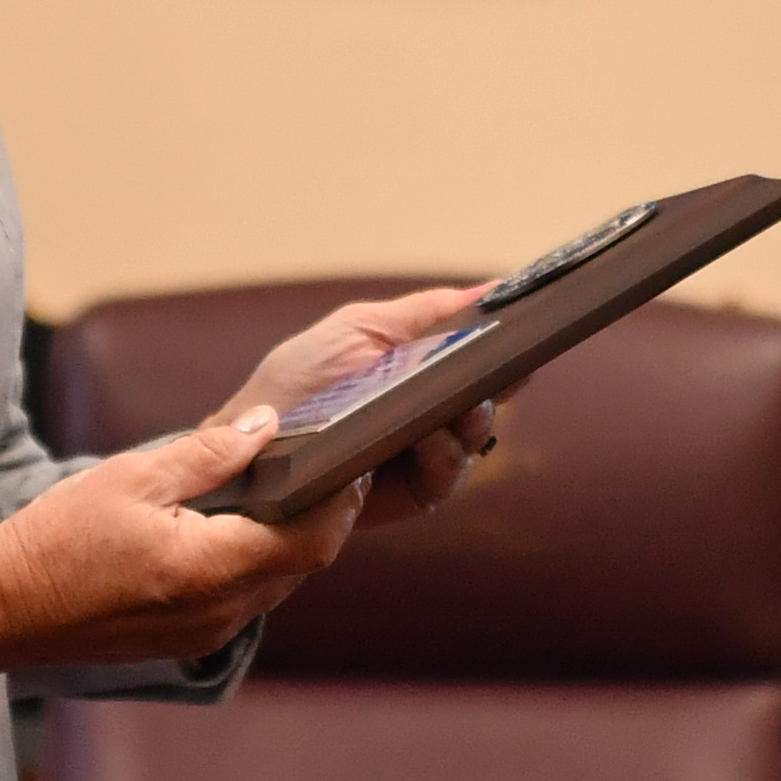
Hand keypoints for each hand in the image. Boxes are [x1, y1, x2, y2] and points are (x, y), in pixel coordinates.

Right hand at [0, 408, 355, 685]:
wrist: (0, 609)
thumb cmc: (56, 539)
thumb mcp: (132, 476)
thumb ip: (209, 453)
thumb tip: (268, 426)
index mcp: (211, 569)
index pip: (311, 541)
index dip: (340, 503)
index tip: (351, 464)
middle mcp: (219, 613)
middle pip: (300, 566)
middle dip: (320, 519)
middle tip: (327, 468)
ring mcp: (203, 636)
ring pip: (274, 586)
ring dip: (286, 544)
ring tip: (283, 492)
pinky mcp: (185, 644)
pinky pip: (242, 602)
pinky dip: (253, 565)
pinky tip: (235, 531)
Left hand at [232, 285, 504, 522]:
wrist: (249, 454)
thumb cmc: (296, 384)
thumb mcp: (359, 328)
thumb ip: (425, 312)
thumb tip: (494, 288)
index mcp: (423, 361)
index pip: (482, 348)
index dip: (510, 339)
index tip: (531, 327)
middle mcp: (433, 405)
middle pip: (493, 391)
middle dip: (502, 379)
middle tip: (507, 367)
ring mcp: (428, 450)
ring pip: (475, 434)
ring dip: (473, 419)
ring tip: (463, 405)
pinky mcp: (416, 491)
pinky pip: (448, 474)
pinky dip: (443, 455)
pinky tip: (428, 440)